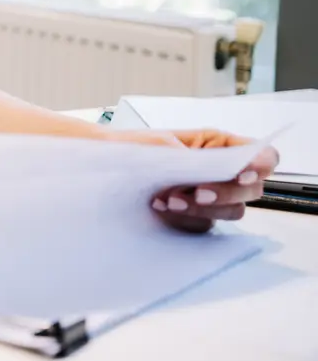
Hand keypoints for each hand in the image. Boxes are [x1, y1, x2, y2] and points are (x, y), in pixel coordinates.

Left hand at [110, 129, 279, 232]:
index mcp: (219, 145)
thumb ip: (181, 152)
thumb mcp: (155, 142)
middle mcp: (221, 172)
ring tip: (169, 200)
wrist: (106, 168)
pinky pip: (206, 226)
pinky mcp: (196, 217)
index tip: (240, 173)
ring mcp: (211, 197)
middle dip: (226, 192)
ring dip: (205, 209)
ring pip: (232, 211)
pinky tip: (162, 209)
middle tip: (198, 193)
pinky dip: (188, 220)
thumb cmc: (133, 148)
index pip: (262, 156)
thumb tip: (200, 167)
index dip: (260, 165)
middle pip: (252, 188)